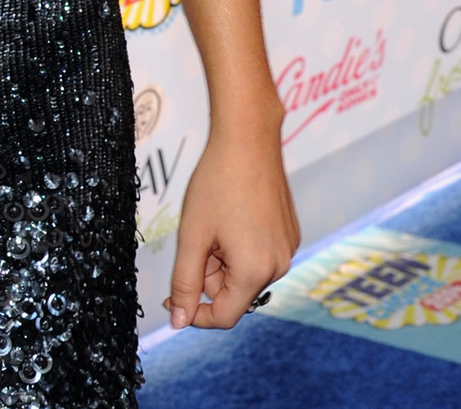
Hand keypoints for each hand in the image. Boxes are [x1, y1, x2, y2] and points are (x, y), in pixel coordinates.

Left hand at [168, 119, 298, 330]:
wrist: (248, 141)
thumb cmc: (217, 183)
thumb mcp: (192, 234)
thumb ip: (184, 281)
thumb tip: (179, 321)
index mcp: (255, 272)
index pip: (225, 315)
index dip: (195, 312)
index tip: (172, 298)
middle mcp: (279, 267)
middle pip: (234, 292)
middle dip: (209, 273)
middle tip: (196, 236)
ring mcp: (288, 249)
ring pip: (245, 272)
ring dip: (223, 258)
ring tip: (214, 221)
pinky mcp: (290, 234)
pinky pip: (259, 253)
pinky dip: (239, 244)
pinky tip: (232, 214)